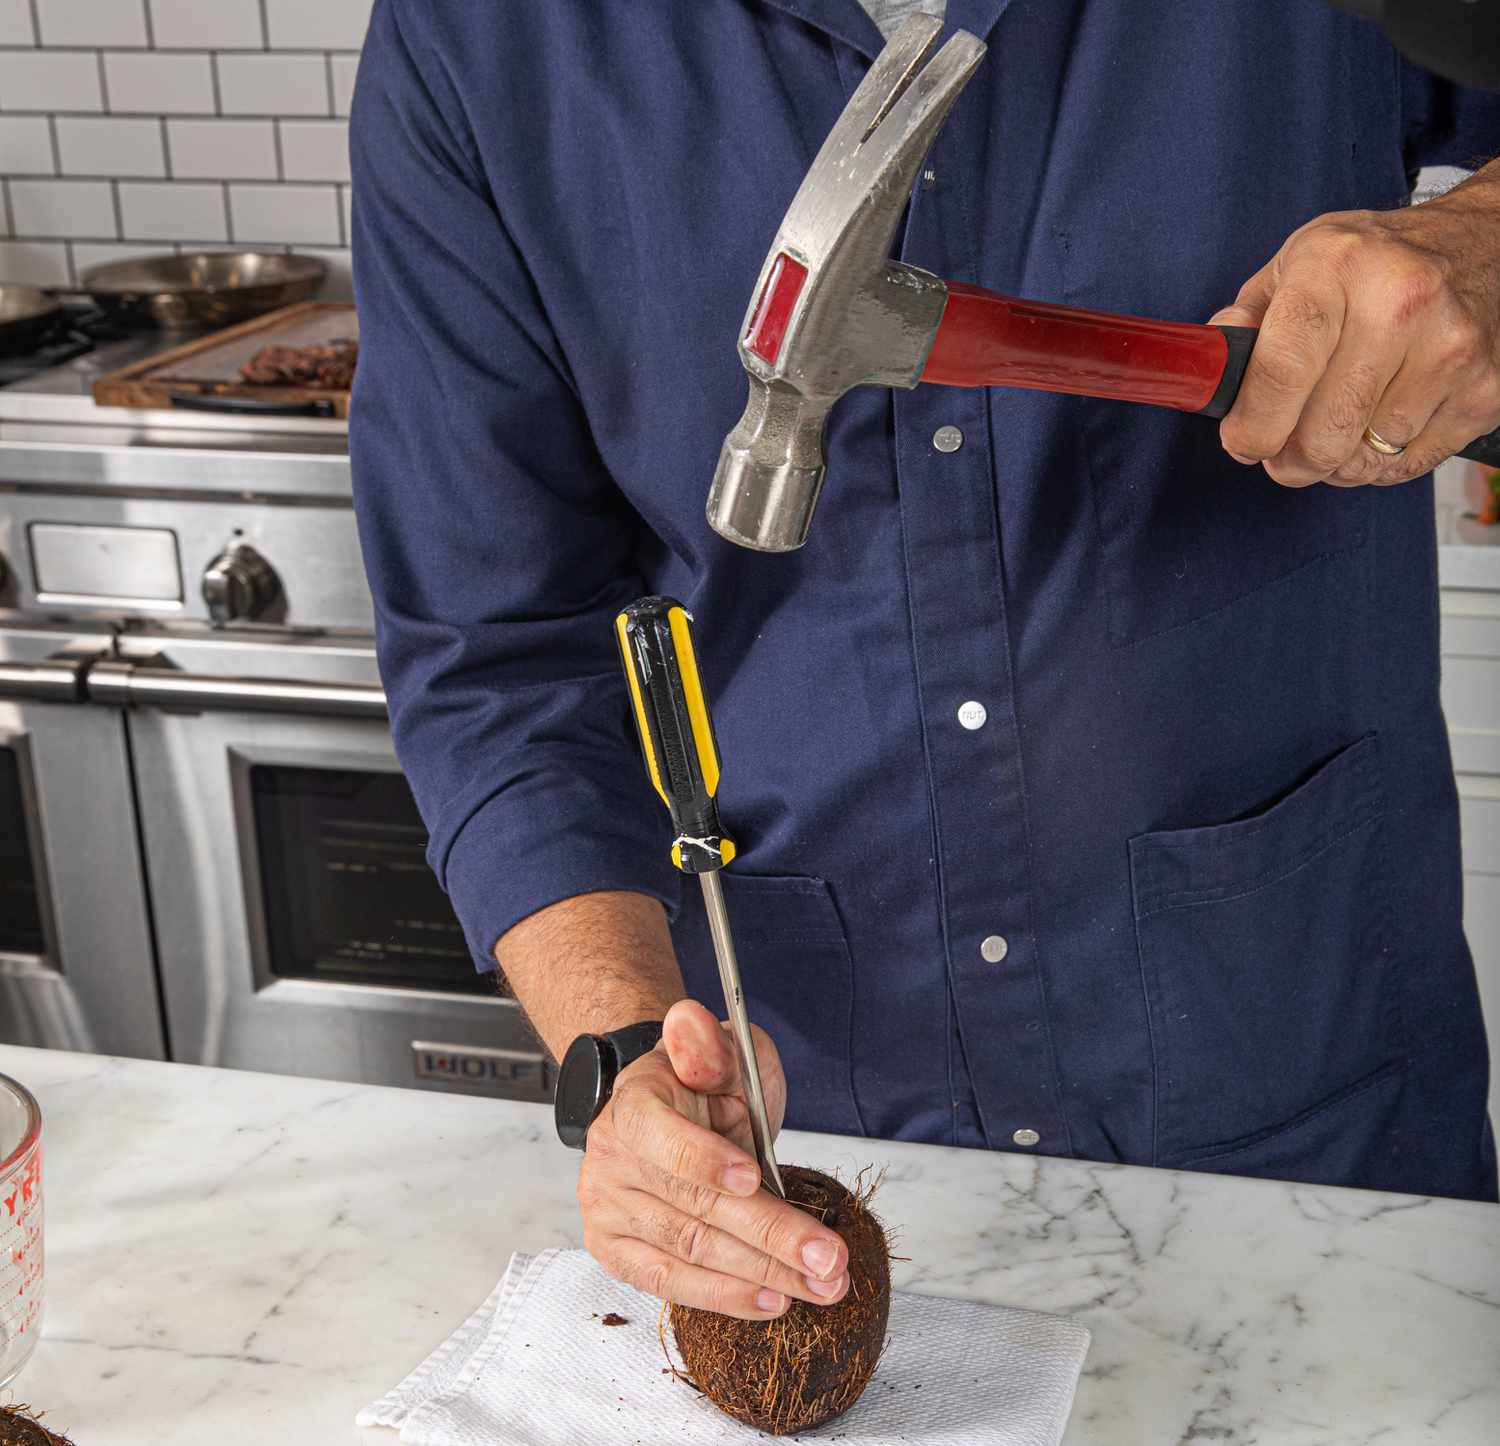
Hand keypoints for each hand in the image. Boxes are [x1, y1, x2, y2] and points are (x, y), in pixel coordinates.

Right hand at [577, 998, 849, 1319]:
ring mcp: (609, 1207)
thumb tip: (690, 1024)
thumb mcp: (725, 1048)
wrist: (675, 1111)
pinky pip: (669, 1281)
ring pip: (691, 1250)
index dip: (704, 1159)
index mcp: (636, 1099)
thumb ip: (710, 1043)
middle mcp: (612, 1156)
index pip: (660, 1134)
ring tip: (823, 1284)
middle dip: (770, 1234)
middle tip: (829, 1257)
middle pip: (693, 1206)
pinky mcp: (617, 1249)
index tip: (755, 1178)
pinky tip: (770, 1299)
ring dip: (764, 1273)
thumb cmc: (707, 1083)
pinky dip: (724, 1295)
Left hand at [1210, 166, 1499, 486]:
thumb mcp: (1299, 263)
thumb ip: (1245, 321)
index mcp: (1337, 265)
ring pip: (1360, 461)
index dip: (1251, 427)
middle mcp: (1401, 302)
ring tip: (1336, 423)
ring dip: (1334, 460)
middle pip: (1320, 437)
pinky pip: (1404, 466)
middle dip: (1287, 458)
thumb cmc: (1376, 262)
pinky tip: (1377, 422)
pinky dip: (1377, 462)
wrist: (1486, 243)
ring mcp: (1450, 349)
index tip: (1243, 441)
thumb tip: (1212, 374)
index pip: (1280, 373)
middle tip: (1283, 444)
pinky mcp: (1484, 391)